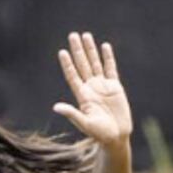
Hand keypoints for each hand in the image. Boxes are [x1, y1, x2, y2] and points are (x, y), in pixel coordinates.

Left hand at [53, 33, 131, 147]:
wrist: (116, 137)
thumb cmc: (99, 134)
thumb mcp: (84, 124)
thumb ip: (72, 113)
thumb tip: (56, 107)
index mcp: (82, 96)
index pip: (73, 76)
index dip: (67, 64)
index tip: (62, 51)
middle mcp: (91, 88)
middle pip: (82, 65)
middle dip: (78, 50)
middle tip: (72, 35)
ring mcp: (102, 86)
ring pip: (95, 63)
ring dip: (90, 50)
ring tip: (86, 36)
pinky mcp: (115, 87)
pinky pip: (110, 68)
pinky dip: (108, 57)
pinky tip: (104, 46)